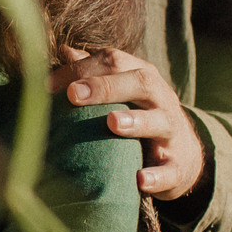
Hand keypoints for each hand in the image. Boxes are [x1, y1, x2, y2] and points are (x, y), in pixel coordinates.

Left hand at [56, 45, 207, 201]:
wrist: (185, 155)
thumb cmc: (141, 116)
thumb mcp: (123, 92)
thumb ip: (95, 73)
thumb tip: (63, 51)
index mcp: (142, 77)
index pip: (114, 62)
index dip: (80, 69)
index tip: (47, 85)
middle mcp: (161, 99)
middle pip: (140, 82)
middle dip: (106, 87)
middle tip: (74, 94)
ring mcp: (172, 131)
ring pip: (160, 121)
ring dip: (136, 122)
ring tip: (112, 122)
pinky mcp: (178, 165)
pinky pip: (171, 170)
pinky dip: (158, 175)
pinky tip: (141, 180)